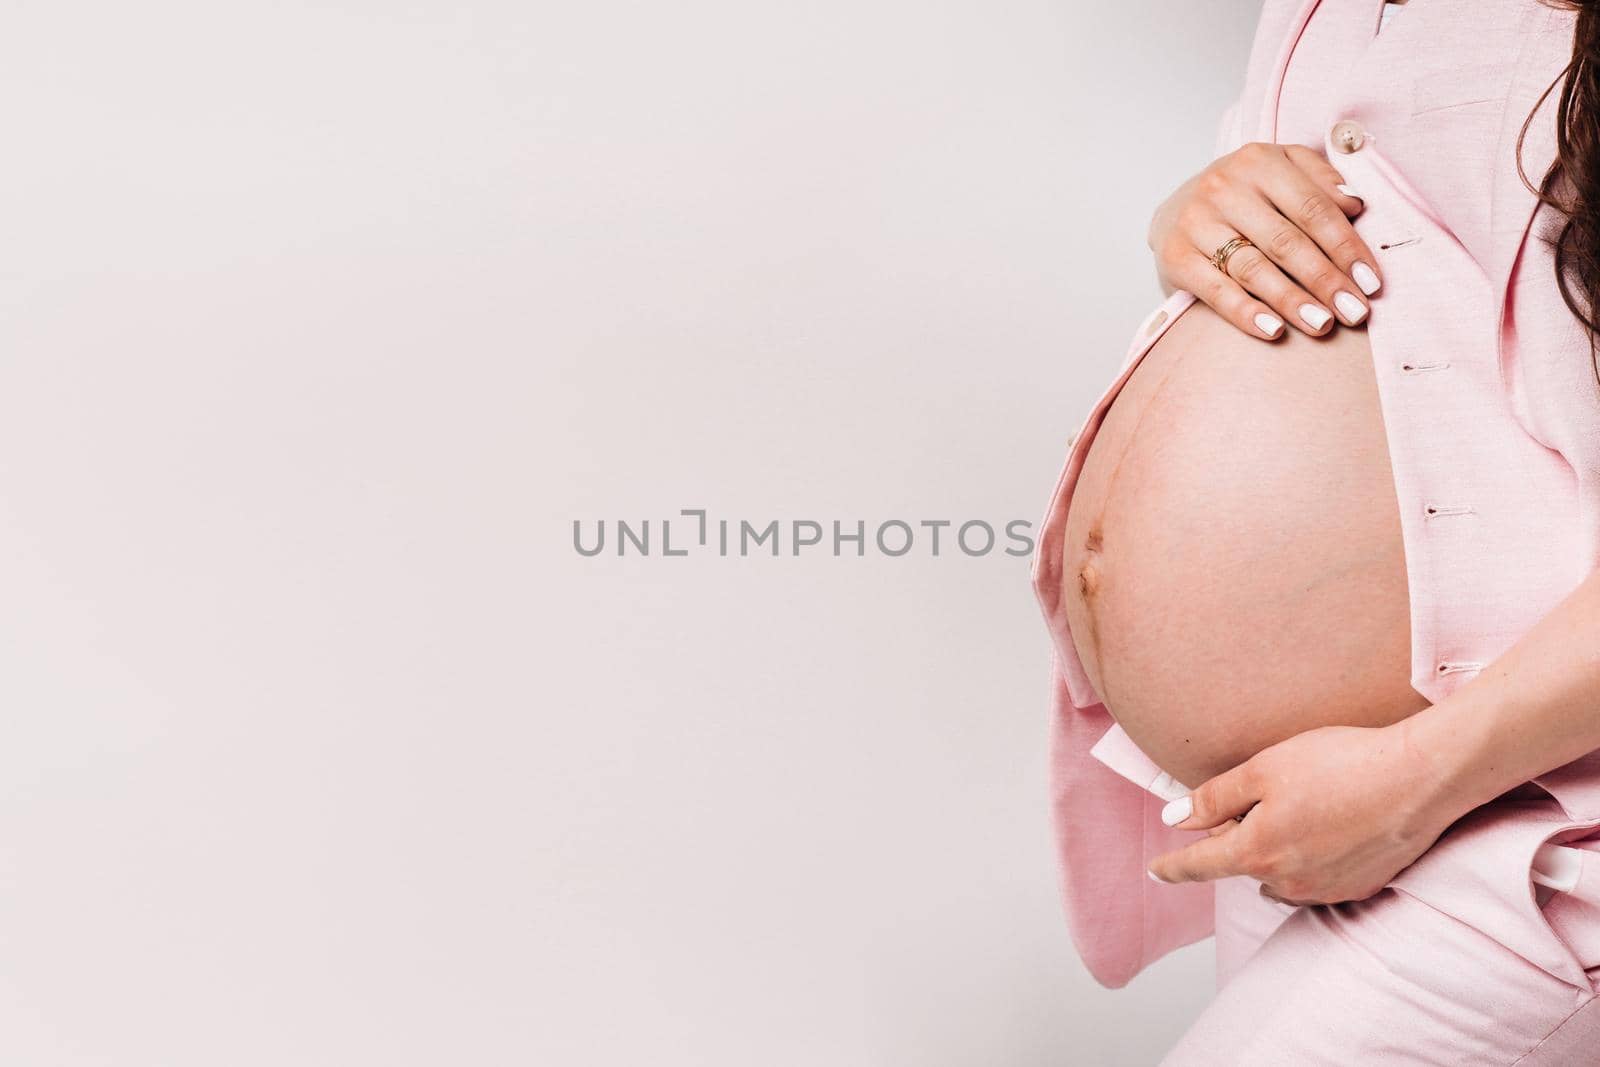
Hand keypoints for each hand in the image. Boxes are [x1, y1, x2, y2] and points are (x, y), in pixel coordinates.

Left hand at [1146, 723, 1455, 905]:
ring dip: (1274, 849)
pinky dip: (1308, 857)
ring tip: (1302, 807)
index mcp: (1256, 852)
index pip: (1199, 865)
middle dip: (1239, 834)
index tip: (1155, 870)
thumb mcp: (1263, 770)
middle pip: (1242, 862)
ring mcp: (1324, 890)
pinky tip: (1330, 825)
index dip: (1173, 866)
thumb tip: (1175, 820)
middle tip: (1264, 793)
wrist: (1420, 779)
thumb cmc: (1341, 765)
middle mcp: (1287, 882)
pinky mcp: (1358, 888)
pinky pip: (1314, 878)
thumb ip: (1214, 799)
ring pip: (1277, 874)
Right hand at [1149, 142, 1382, 340]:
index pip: (1312, 208)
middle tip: (1354, 312)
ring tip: (1322, 325)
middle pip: (1285, 241)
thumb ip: (1319, 178)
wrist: (1175, 210)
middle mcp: (1223, 187)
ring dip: (1291, 300)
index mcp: (1258, 161)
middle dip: (1324, 280)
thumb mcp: (1281, 168)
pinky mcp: (1174, 256)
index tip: (1371, 282)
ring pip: (1252, 268)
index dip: (1346, 247)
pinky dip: (1245, 312)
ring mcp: (1195, 222)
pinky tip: (1273, 330)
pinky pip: (1215, 290)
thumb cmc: (1243, 194)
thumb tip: (1356, 203)